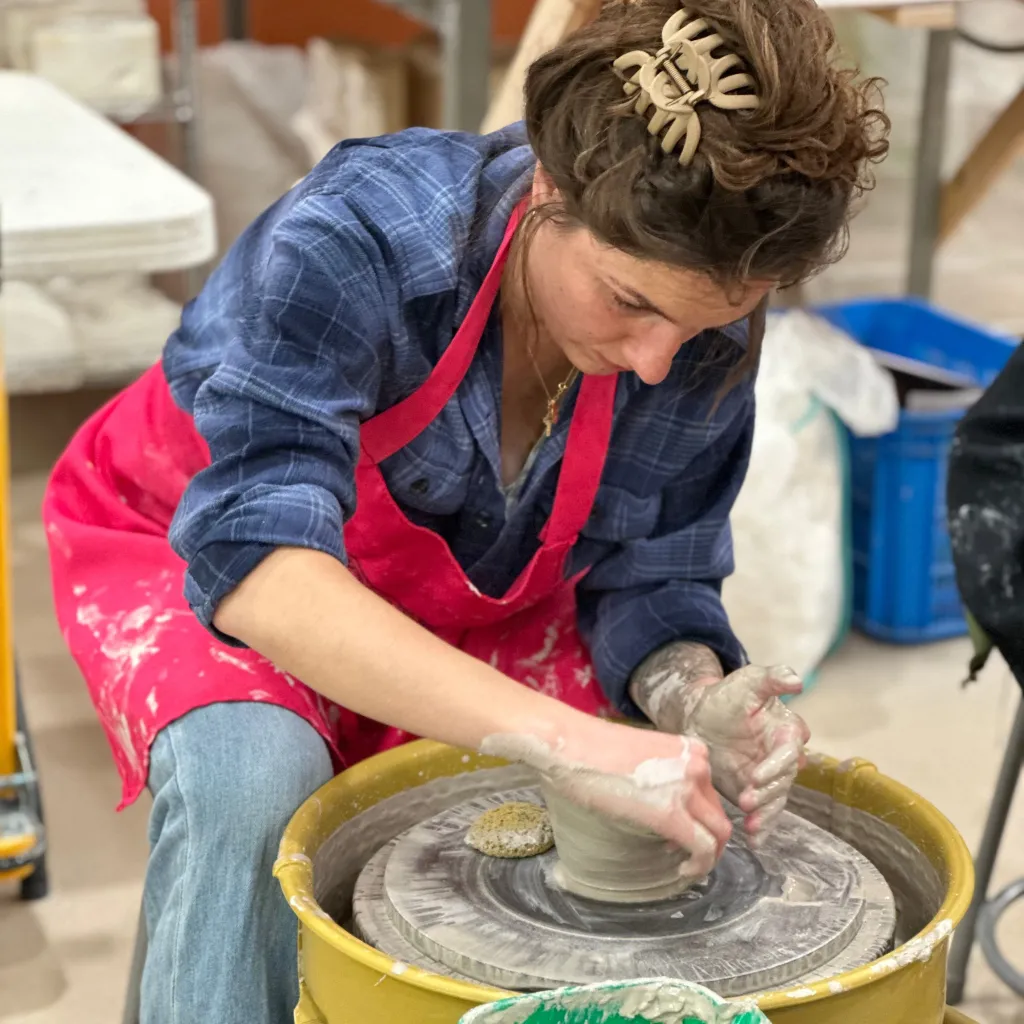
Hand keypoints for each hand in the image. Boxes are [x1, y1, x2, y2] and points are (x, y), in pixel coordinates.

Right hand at [481, 717, 732, 881]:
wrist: (572, 744)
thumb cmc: (593, 749)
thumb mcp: (643, 754)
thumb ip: (663, 773)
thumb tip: (662, 799)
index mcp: (690, 749)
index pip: (711, 791)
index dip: (700, 816)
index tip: (681, 830)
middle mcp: (698, 765)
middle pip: (719, 812)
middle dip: (709, 837)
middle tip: (686, 851)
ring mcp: (689, 788)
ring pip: (720, 832)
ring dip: (709, 854)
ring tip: (685, 863)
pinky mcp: (673, 815)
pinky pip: (704, 848)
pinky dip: (701, 865)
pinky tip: (683, 871)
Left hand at [629, 643, 809, 845]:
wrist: (700, 717)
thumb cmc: (727, 697)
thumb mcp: (747, 681)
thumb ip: (771, 679)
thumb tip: (797, 680)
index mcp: (786, 731)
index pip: (788, 751)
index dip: (776, 765)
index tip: (757, 775)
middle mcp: (783, 758)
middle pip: (783, 780)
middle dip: (767, 793)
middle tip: (746, 800)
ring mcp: (769, 778)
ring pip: (775, 799)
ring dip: (766, 814)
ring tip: (751, 826)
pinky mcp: (755, 792)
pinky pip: (763, 813)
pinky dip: (762, 828)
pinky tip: (754, 840)